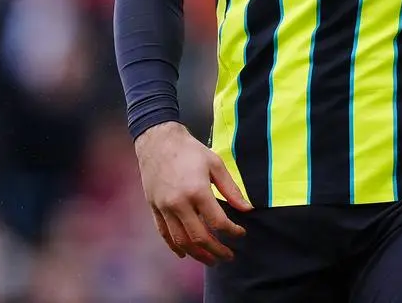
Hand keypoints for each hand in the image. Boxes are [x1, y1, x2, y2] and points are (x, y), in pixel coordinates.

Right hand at [134, 121, 251, 264]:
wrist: (157, 140)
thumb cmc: (190, 151)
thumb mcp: (215, 164)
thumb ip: (231, 189)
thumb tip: (247, 209)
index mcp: (197, 191)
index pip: (218, 222)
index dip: (233, 232)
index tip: (241, 234)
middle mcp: (179, 203)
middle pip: (199, 237)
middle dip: (217, 251)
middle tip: (228, 256)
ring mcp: (164, 207)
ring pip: (181, 241)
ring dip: (197, 255)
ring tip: (211, 260)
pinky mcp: (154, 207)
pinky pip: (164, 234)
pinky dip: (175, 247)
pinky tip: (185, 254)